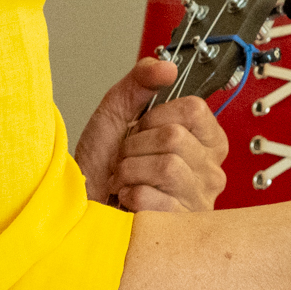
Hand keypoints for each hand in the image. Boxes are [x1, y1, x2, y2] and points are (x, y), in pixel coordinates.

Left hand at [76, 56, 231, 212]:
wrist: (82, 204)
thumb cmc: (100, 167)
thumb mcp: (116, 114)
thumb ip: (139, 82)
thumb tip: (166, 67)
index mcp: (203, 140)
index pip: (195, 109)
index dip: (158, 115)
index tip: (143, 127)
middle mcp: (208, 169)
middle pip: (176, 137)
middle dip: (136, 145)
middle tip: (128, 158)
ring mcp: (199, 198)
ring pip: (167, 165)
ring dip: (130, 171)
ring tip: (126, 179)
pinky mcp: (181, 223)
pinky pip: (152, 195)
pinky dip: (129, 195)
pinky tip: (129, 199)